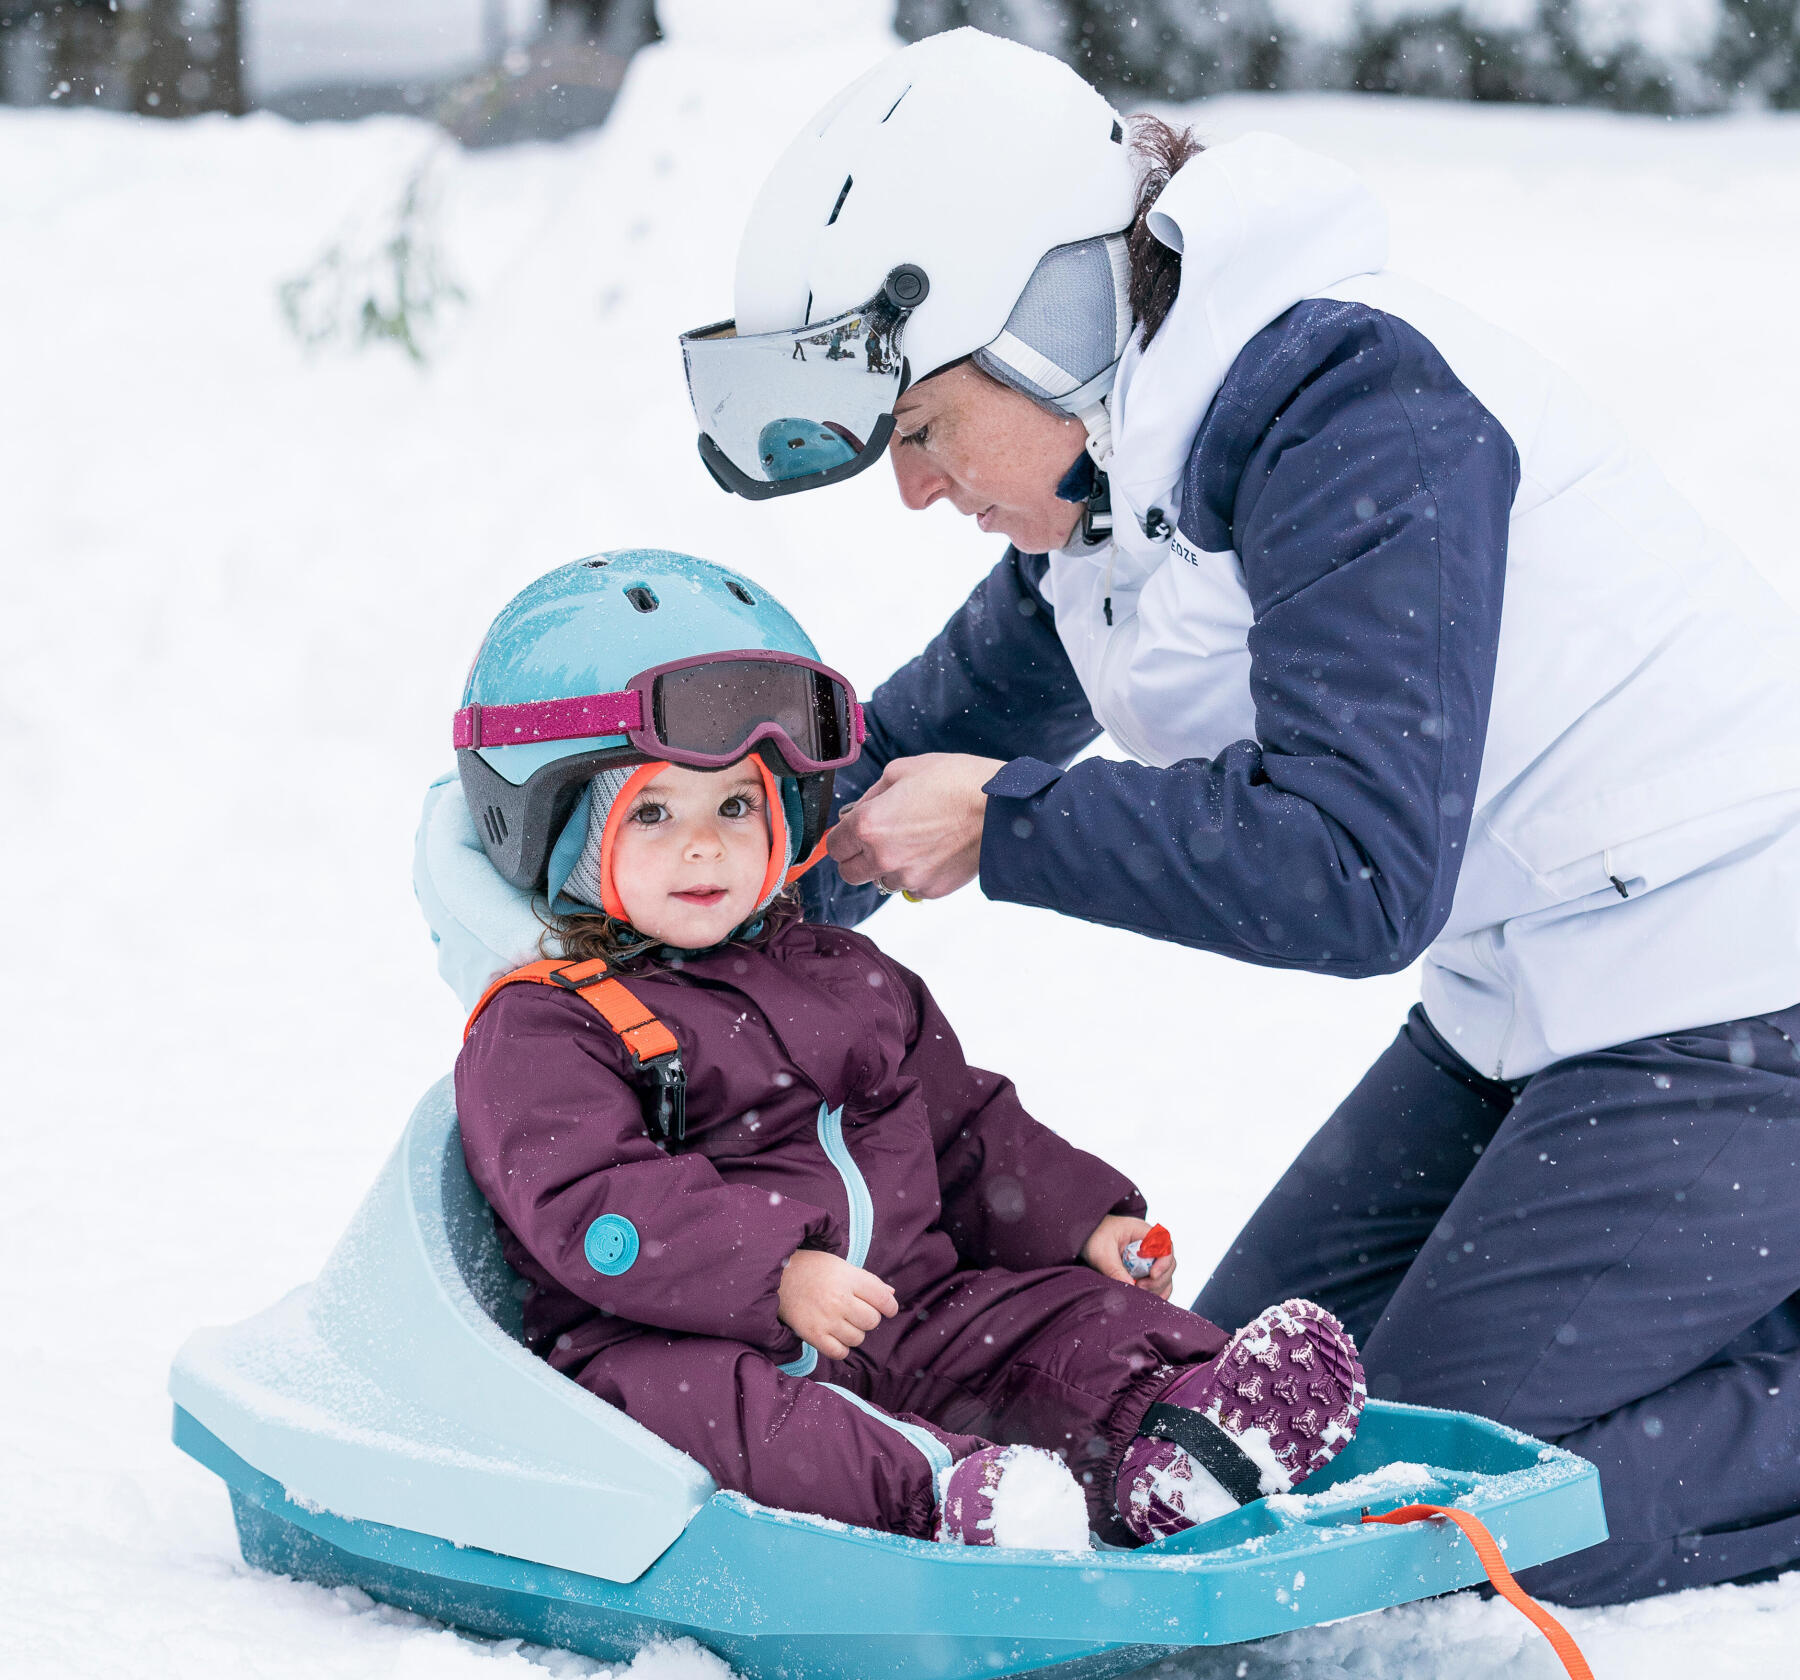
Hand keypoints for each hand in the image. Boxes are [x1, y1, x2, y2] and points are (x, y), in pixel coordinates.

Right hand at [777, 1249, 898, 1360]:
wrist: (778, 1279)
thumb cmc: (812, 1269)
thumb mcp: (841, 1266)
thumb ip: (868, 1281)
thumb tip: (891, 1295)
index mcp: (848, 1278)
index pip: (883, 1298)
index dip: (890, 1306)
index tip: (888, 1309)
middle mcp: (839, 1299)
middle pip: (872, 1321)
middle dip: (868, 1318)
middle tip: (856, 1311)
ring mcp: (826, 1319)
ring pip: (858, 1338)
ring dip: (854, 1332)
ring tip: (842, 1321)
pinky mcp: (813, 1335)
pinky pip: (839, 1352)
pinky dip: (841, 1347)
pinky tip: (835, 1336)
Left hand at [826, 753, 1004, 900]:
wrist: (1001, 809)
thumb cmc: (956, 782)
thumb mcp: (904, 770)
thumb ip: (873, 793)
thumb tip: (860, 809)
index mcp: (869, 825)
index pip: (834, 845)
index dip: (842, 836)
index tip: (851, 832)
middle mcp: (883, 857)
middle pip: (849, 873)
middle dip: (857, 857)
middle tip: (877, 840)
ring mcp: (908, 877)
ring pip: (881, 881)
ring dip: (888, 866)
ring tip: (915, 842)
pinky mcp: (931, 889)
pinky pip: (911, 887)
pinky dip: (916, 873)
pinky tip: (934, 851)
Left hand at [1083, 1215, 1175, 1299]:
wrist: (1085, 1236)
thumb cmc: (1093, 1236)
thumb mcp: (1101, 1252)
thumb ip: (1114, 1269)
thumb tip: (1130, 1288)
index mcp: (1142, 1232)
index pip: (1165, 1245)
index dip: (1164, 1261)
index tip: (1152, 1275)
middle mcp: (1150, 1244)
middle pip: (1168, 1263)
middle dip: (1158, 1280)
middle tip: (1140, 1288)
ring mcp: (1149, 1257)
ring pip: (1165, 1276)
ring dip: (1157, 1288)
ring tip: (1140, 1295)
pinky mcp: (1145, 1270)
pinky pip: (1158, 1283)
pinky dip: (1156, 1293)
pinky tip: (1147, 1301)